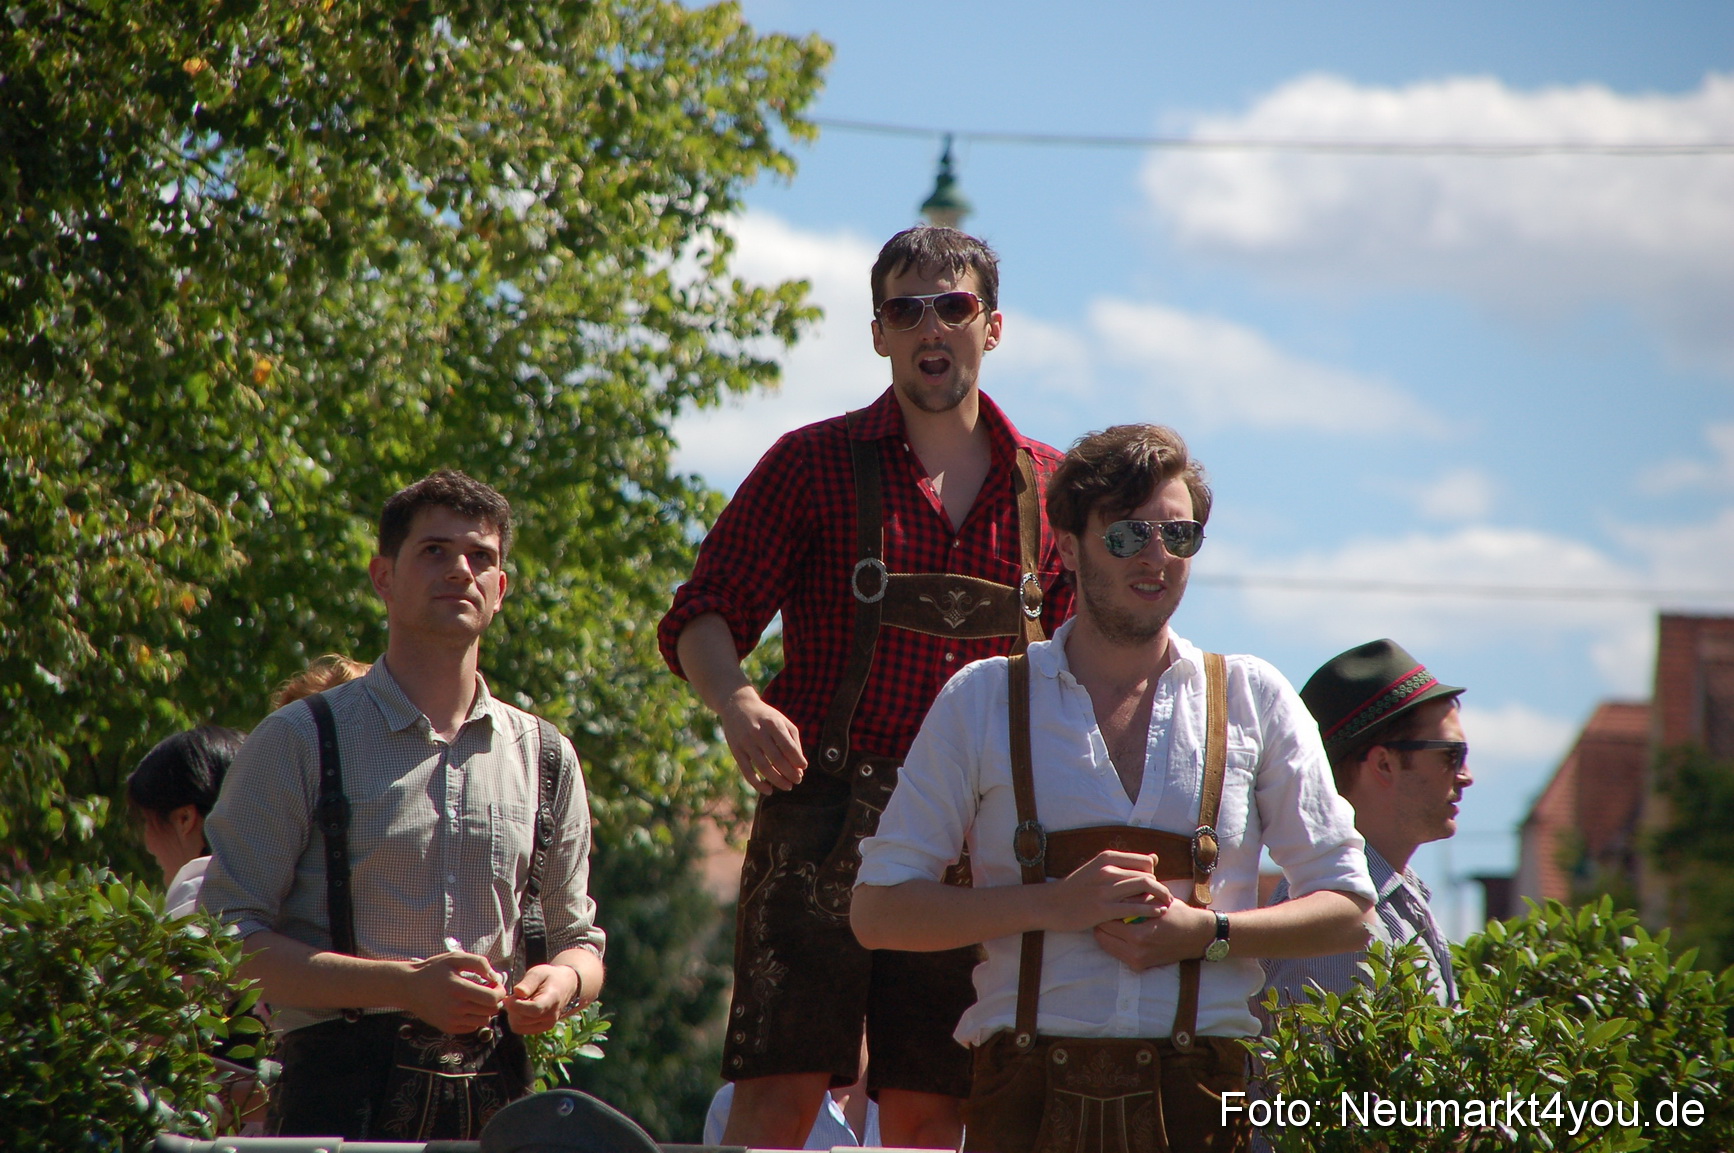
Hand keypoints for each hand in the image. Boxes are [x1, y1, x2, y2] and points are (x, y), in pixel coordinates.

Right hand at [402, 951, 506, 1034]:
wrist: (408, 987)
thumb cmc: (433, 970)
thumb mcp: (455, 958)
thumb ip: (478, 963)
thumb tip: (495, 976)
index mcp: (459, 989)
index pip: (492, 999)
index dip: (500, 991)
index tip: (495, 984)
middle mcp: (456, 1008)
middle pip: (491, 1011)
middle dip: (495, 1000)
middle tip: (488, 989)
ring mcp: (451, 1020)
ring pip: (483, 1021)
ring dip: (486, 1010)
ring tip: (478, 998)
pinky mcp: (447, 1027)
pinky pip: (472, 1028)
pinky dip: (475, 1018)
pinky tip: (468, 1007)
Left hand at [505, 963, 579, 1034]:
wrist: (564, 986)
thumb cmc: (549, 977)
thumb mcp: (539, 972)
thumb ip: (528, 982)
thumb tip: (518, 992)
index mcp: (552, 1000)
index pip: (534, 1009)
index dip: (517, 1005)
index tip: (508, 997)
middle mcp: (551, 1016)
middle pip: (522, 1019)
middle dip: (512, 1008)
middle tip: (514, 995)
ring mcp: (546, 1025)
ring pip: (518, 1026)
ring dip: (512, 1014)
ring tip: (519, 1001)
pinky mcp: (540, 1029)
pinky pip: (520, 1029)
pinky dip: (515, 1019)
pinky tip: (520, 1008)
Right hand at [719, 687, 806, 794]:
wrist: (737, 706)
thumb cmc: (766, 717)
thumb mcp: (782, 722)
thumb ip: (793, 741)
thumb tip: (800, 766)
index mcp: (773, 723)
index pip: (788, 747)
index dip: (797, 760)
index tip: (803, 768)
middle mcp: (758, 732)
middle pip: (777, 759)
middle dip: (790, 773)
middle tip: (797, 781)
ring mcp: (745, 742)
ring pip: (763, 767)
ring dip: (777, 780)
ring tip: (787, 786)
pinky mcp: (736, 751)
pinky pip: (747, 772)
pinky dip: (758, 784)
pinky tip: (769, 790)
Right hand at [1041, 851, 1169, 933]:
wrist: (1050, 904)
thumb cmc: (1076, 888)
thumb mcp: (1097, 868)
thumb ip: (1124, 864)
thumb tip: (1154, 858)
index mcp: (1106, 858)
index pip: (1144, 861)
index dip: (1153, 873)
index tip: (1153, 885)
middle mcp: (1107, 870)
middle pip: (1147, 875)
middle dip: (1161, 887)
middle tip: (1167, 897)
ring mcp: (1105, 890)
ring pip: (1145, 888)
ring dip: (1161, 897)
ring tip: (1166, 905)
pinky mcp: (1103, 909)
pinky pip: (1135, 907)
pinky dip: (1151, 909)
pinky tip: (1157, 913)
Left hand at [1093, 901, 1215, 971]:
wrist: (1197, 936)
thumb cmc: (1177, 914)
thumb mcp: (1155, 900)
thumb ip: (1132, 898)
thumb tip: (1110, 891)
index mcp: (1138, 935)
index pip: (1106, 921)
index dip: (1103, 908)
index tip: (1103, 899)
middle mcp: (1135, 952)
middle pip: (1102, 935)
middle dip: (1100, 921)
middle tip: (1102, 908)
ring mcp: (1137, 961)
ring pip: (1106, 945)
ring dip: (1105, 932)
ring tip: (1109, 918)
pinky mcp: (1139, 966)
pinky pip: (1116, 953)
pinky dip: (1114, 941)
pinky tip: (1118, 929)